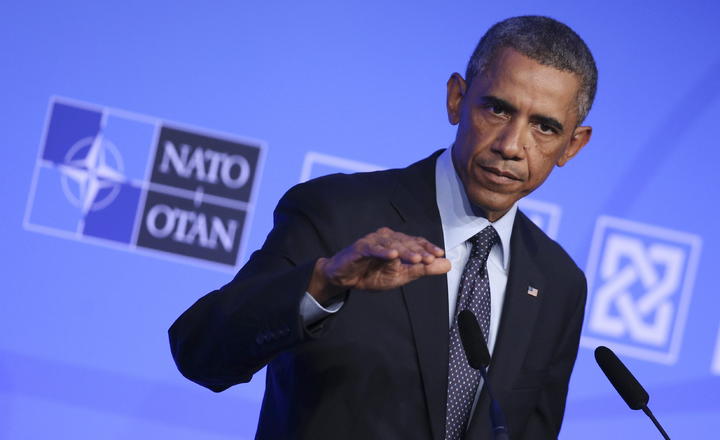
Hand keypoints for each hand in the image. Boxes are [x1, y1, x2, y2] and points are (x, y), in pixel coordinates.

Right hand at [308, 227, 450, 303]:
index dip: (427, 247)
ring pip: (392, 244)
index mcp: (398, 242)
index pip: (416, 242)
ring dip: (405, 251)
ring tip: (417, 259)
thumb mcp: (401, 276)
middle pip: (406, 242)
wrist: (345, 278)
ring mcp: (373, 241)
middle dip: (419, 251)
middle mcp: (387, 237)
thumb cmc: (372, 274)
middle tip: (431, 259)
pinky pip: (372, 248)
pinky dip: (383, 252)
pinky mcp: (360, 248)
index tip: (439, 255)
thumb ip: (423, 270)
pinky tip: (393, 255)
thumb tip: (448, 265)